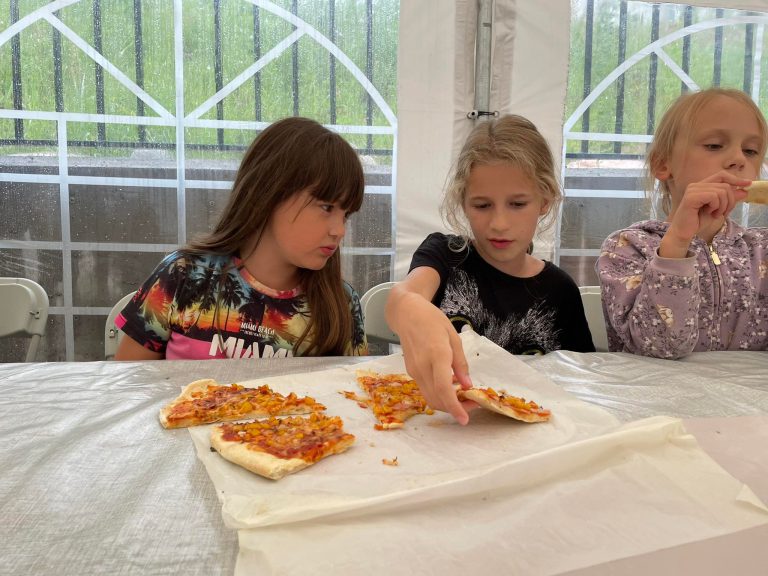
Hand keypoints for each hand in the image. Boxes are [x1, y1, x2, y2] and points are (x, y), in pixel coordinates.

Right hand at [389, 291, 475, 423]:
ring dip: (447, 404)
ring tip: (464, 397)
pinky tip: (451, 386)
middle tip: (473, 405)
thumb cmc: (432, 320)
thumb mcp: (453, 337)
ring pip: (430, 397)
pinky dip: (439, 394)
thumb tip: (467, 385)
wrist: (406, 314)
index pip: (443, 388)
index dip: (455, 407)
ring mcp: (414, 371)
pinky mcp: (411, 372)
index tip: (465, 419)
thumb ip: (460, 363)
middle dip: (455, 409)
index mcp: (436, 355)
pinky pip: (426, 389)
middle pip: (436, 399)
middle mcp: (422, 366)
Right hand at [661, 171, 749, 257]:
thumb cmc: (698, 221)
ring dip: (723, 206)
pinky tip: (709, 213)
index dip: (736, 179)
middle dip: (730, 201)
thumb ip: (729, 199)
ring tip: (715, 214)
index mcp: (701, 185)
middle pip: (725, 185)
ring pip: (721, 191)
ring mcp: (693, 190)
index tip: (748, 184)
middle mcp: (696, 185)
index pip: (722, 175)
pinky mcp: (691, 197)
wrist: (683, 233)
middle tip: (723, 213)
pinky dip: (716, 206)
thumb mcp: (718, 209)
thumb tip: (744, 191)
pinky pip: (714, 197)